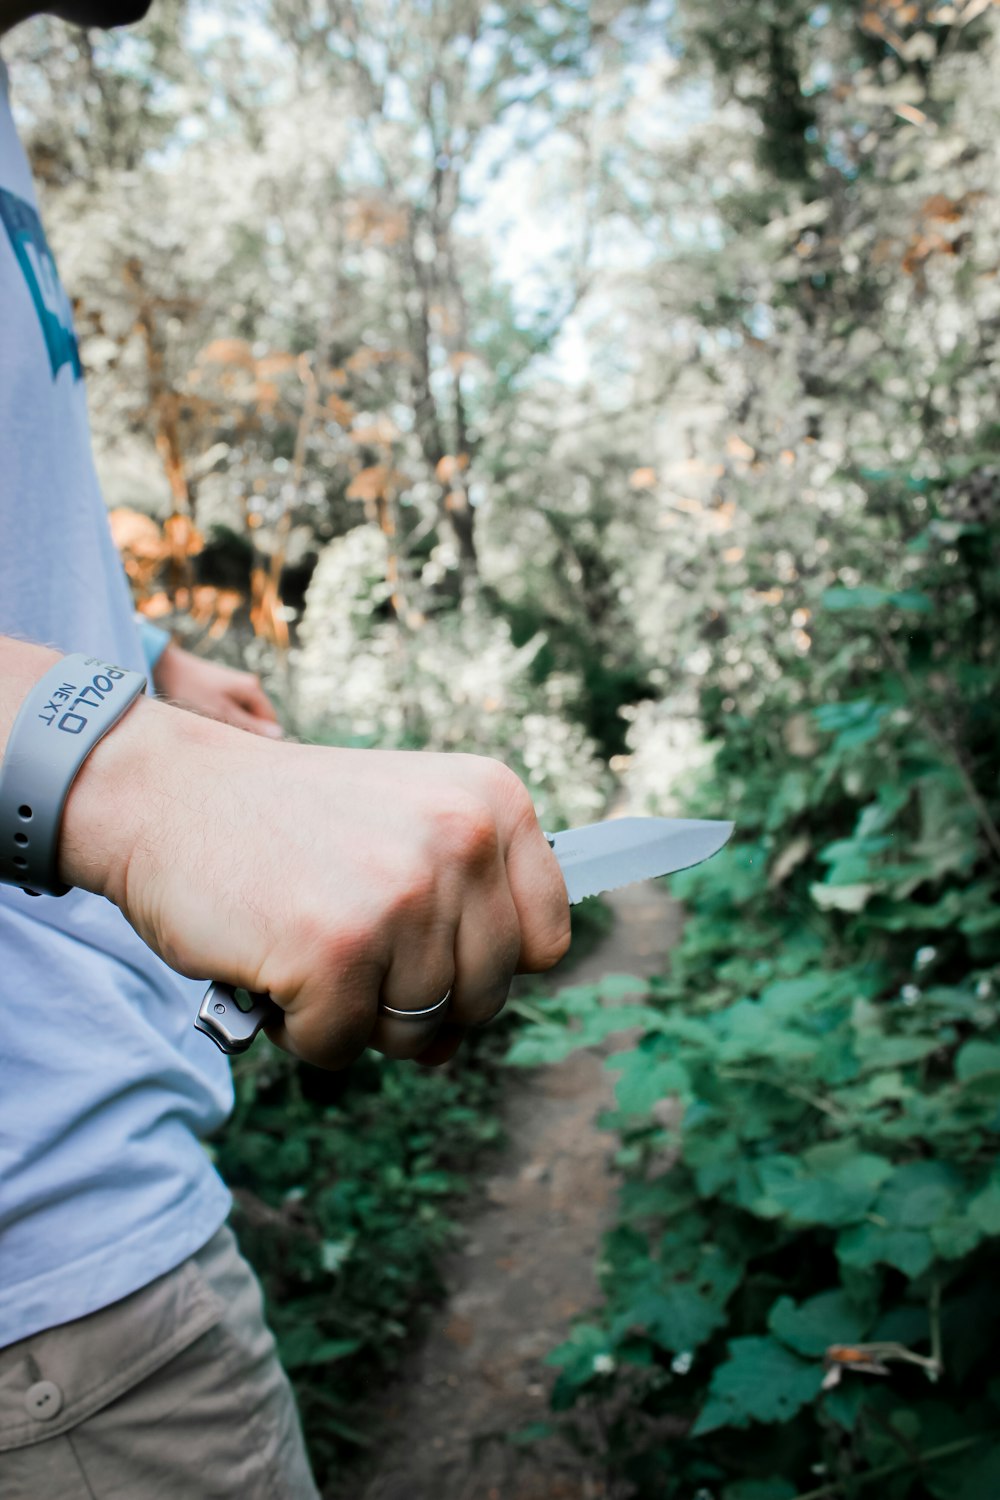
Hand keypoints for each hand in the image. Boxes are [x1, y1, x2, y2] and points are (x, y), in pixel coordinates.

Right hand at [60, 701, 570, 1068]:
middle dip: (418, 1000)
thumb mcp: (405, 826)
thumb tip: (461, 1041)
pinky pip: (341, 1048)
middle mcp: (463, 838)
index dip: (486, 965)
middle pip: (487, 998)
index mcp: (493, 801)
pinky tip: (272, 964)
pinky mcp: (337, 950)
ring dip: (354, 1014)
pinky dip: (300, 1029)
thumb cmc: (286, 823)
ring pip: (419, 1032)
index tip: (431, 946)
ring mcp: (403, 895)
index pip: (547, 940)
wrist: (167, 794)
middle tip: (352, 946)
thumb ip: (459, 914)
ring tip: (308, 944)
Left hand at [152, 643, 282, 738]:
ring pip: (243, 715)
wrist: (165, 667)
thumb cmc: (192, 690)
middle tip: (223, 740)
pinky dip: (222, 718)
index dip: (261, 738)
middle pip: (257, 719)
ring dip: (232, 725)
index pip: (270, 722)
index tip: (244, 750)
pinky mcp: (222, 689)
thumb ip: (250, 725)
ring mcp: (235, 686)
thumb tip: (278, 736)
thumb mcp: (221, 712)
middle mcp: (248, 686)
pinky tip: (206, 720)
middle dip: (244, 731)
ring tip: (211, 728)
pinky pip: (231, 710)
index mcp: (253, 689)